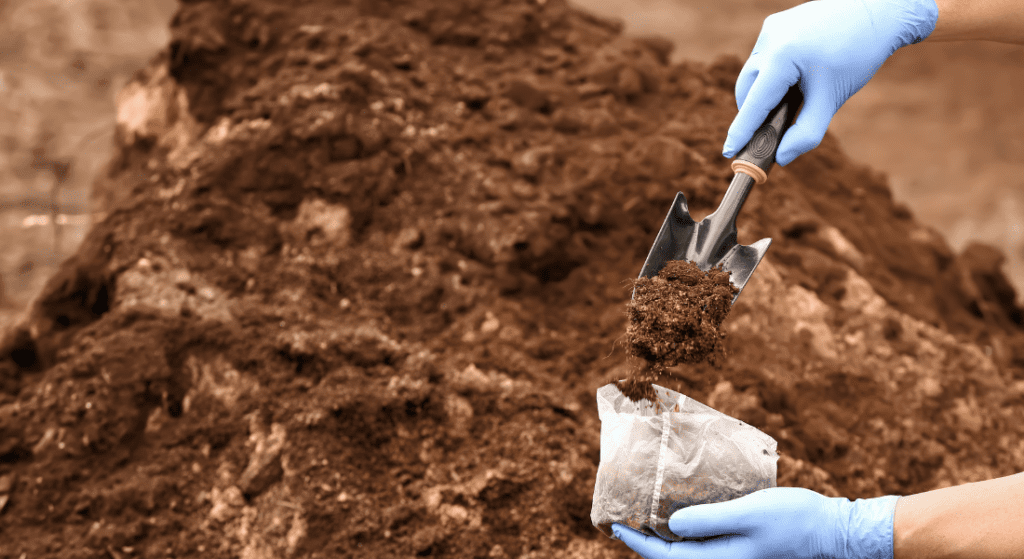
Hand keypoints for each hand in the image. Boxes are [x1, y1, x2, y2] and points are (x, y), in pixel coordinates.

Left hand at [612, 487, 898, 558]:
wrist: (837, 532)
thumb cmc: (795, 521)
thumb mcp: (747, 513)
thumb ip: (708, 519)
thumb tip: (671, 524)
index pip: (666, 558)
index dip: (637, 543)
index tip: (615, 526)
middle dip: (648, 542)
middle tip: (625, 519)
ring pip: (690, 553)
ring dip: (668, 537)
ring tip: (648, 513)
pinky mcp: (745, 550)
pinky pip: (707, 545)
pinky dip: (690, 531)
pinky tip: (686, 512)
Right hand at [723, 0, 937, 165]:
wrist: (878, 12)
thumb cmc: (857, 54)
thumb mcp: (831, 98)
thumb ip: (807, 132)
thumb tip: (782, 157)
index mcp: (782, 57)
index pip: (754, 103)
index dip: (741, 131)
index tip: (729, 152)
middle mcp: (770, 39)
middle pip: (747, 89)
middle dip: (755, 112)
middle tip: (772, 129)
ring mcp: (770, 29)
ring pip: (754, 73)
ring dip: (764, 92)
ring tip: (790, 100)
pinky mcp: (775, 23)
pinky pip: (764, 57)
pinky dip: (772, 74)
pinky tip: (795, 77)